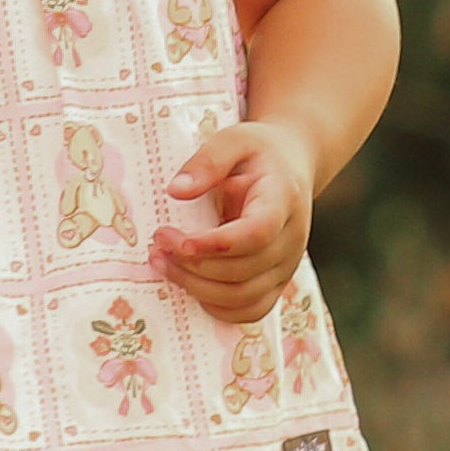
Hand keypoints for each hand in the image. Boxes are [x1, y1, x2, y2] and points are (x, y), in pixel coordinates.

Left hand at [152, 120, 317, 324]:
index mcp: (283, 200)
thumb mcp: (234, 140)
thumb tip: (175, 191)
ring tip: (162, 263)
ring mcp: (287, 265)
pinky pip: (250, 310)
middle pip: (243, 271)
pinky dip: (216, 307)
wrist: (291, 167)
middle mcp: (292, 239)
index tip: (176, 240)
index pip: (255, 234)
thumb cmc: (258, 153)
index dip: (215, 245)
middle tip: (157, 243)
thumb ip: (208, 161)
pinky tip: (189, 283)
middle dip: (192, 265)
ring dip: (197, 288)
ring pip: (243, 298)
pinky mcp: (278, 282)